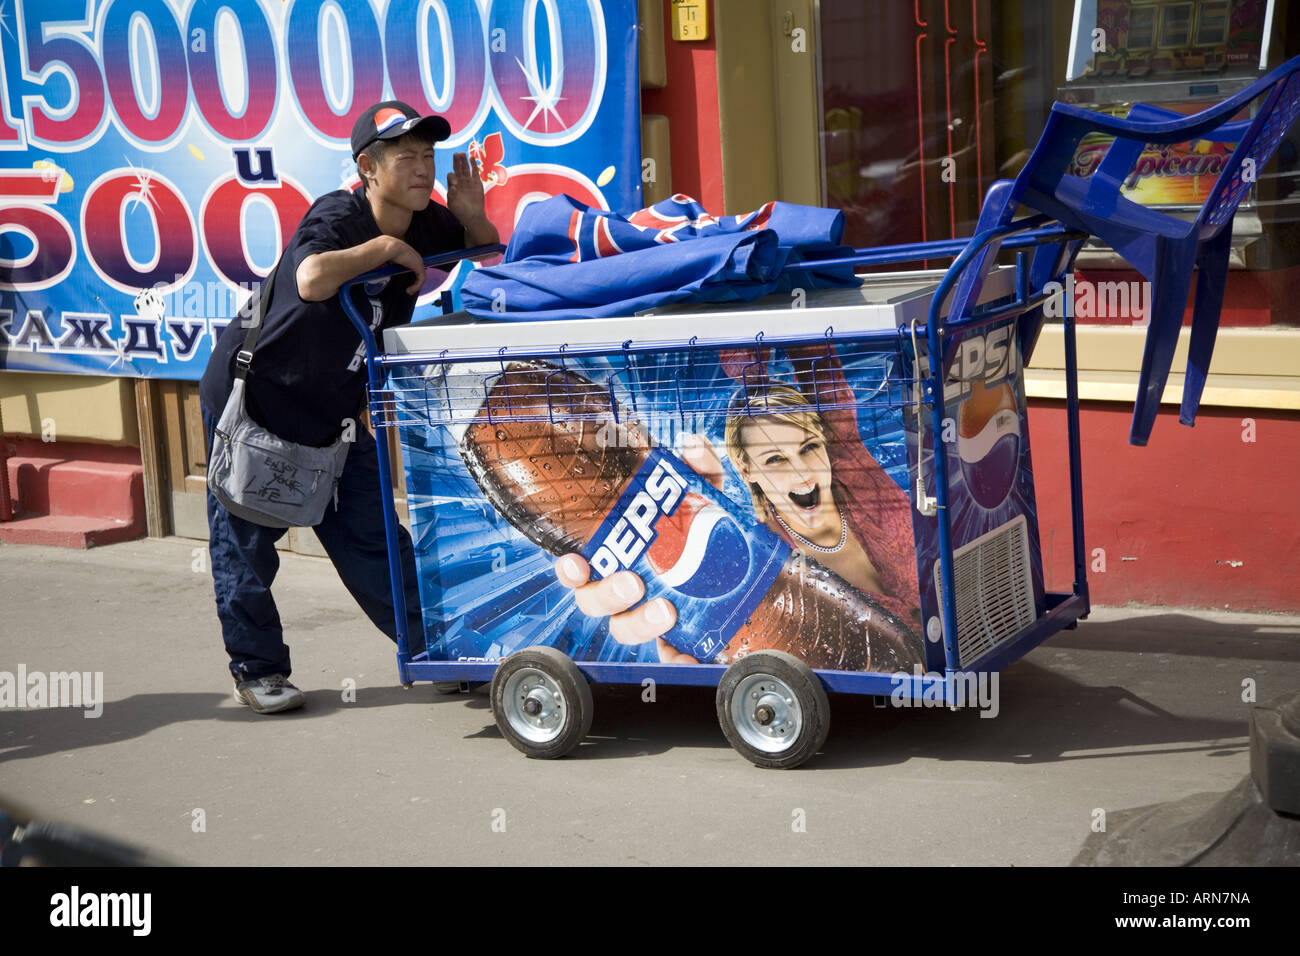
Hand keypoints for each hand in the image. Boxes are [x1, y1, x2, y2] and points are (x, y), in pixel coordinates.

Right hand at [385, 237, 426, 294]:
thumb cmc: (384, 250)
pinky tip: (410, 290)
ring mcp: (418, 262)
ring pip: (421, 277)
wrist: (388, 247)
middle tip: (408, 289)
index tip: (405, 281)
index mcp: (408, 254)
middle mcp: (415, 257)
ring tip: (408, 291)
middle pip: (418, 271)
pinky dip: (416, 286)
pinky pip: (422, 279)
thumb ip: (387, 264)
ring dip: (415, 286)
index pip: (412, 265)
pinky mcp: (419, 267)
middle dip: (415, 282)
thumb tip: (380, 270)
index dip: (410, 273)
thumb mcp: (386, 258)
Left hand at [446, 151, 486, 226]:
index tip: (455, 183)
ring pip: (465, 168)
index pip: (451, 176)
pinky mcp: (476, 182)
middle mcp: (460, 182)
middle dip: (456, 162)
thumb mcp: (453, 205)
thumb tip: (454, 186)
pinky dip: (473, 164)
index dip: (452, 177)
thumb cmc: (461, 212)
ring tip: (462, 153)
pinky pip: (475, 172)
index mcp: (452, 186)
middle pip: (457, 168)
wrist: (473, 216)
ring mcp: (468, 181)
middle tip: (456, 154)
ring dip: (463, 161)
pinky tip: (471, 157)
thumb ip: (452, 195)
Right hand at [551, 434, 725, 662]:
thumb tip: (692, 445)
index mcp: (619, 557)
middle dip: (607, 594)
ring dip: (638, 622)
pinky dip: (674, 656)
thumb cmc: (708, 534)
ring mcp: (648, 617)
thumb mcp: (708, 498)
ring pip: (624, 630)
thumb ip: (700, 470)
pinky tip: (685, 651)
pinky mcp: (676, 641)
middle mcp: (625, 590)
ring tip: (666, 610)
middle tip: (633, 582)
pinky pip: (667, 656)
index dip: (569, 570)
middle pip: (594, 603)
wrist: (749, 575)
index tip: (575, 564)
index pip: (579, 568)